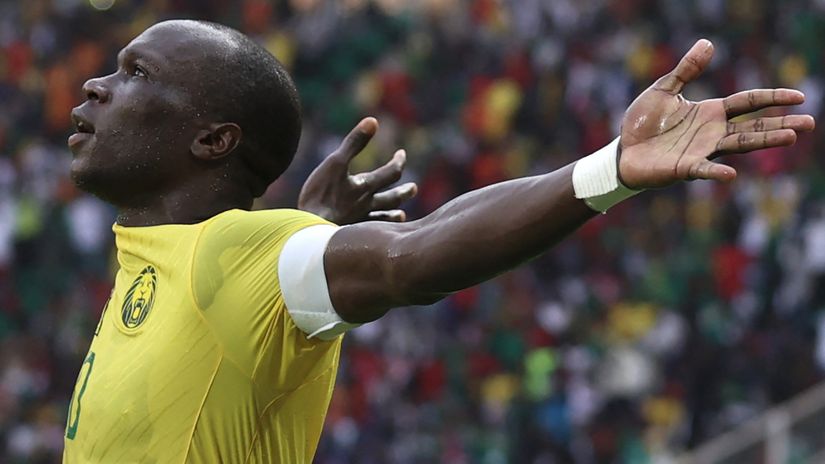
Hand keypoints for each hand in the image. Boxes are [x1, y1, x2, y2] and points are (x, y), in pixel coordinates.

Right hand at [298, 117, 417, 224]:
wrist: (310, 230)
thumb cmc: (320, 195)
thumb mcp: (334, 163)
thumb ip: (354, 143)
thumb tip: (373, 121)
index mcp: (365, 186)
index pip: (391, 172)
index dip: (398, 161)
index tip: (401, 154)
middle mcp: (367, 204)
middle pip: (392, 197)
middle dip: (404, 190)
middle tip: (414, 187)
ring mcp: (360, 220)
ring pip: (384, 216)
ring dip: (395, 212)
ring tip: (402, 212)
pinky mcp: (350, 233)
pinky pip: (370, 231)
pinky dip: (378, 229)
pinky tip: (381, 231)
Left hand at [618, 39, 814, 188]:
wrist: (623, 150)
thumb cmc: (644, 122)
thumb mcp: (664, 90)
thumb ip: (686, 70)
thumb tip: (708, 43)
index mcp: (710, 112)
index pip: (748, 102)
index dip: (772, 98)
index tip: (799, 97)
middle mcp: (712, 132)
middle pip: (753, 127)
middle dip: (780, 125)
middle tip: (809, 123)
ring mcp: (701, 151)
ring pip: (738, 145)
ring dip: (764, 141)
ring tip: (790, 138)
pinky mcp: (684, 167)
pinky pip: (703, 169)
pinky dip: (715, 171)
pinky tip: (730, 174)